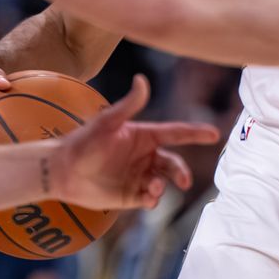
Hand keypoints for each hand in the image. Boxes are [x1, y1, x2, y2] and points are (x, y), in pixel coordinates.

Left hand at [49, 75, 219, 209]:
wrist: (62, 171)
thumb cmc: (84, 142)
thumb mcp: (107, 122)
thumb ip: (128, 104)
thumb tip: (142, 79)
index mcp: (144, 136)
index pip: (176, 133)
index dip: (195, 133)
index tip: (215, 133)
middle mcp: (145, 156)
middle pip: (173, 163)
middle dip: (182, 172)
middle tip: (184, 181)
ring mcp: (139, 176)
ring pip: (164, 182)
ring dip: (165, 187)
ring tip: (153, 191)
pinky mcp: (131, 195)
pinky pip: (151, 199)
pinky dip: (154, 200)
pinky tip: (148, 198)